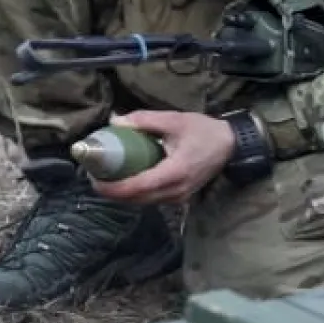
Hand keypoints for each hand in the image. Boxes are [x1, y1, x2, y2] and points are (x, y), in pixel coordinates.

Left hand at [92, 111, 234, 203]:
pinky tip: (122, 179)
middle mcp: (176, 191)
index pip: (137, 187)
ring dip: (120, 194)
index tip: (93, 178)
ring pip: (142, 202)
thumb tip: (115, 121)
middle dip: (111, 191)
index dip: (112, 187)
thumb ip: (144, 120)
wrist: (231, 145)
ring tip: (103, 177)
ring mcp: (179, 197)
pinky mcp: (178, 197)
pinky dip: (133, 193)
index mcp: (175, 172)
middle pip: (135, 199)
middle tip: (92, 174)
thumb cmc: (203, 131)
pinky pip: (150, 200)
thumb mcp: (174, 120)